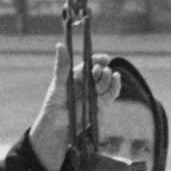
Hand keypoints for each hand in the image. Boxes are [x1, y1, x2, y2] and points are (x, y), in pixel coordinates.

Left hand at [28, 43, 121, 170]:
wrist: (58, 126)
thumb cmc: (54, 104)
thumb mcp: (58, 83)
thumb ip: (62, 66)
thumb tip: (60, 45)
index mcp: (78, 74)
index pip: (91, 62)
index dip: (99, 59)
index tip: (104, 58)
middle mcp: (88, 82)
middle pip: (101, 71)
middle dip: (101, 71)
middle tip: (96, 73)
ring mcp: (96, 93)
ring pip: (107, 81)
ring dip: (107, 78)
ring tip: (101, 81)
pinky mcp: (102, 105)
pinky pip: (112, 94)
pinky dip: (115, 87)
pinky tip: (116, 80)